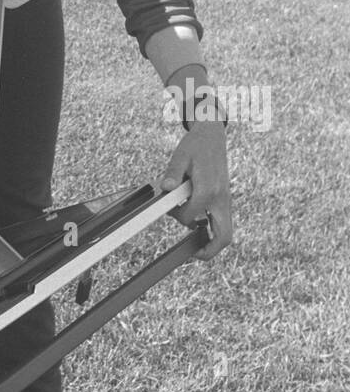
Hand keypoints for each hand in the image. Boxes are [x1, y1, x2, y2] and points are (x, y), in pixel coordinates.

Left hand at [160, 118, 231, 260]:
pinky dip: (212, 229)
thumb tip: (165, 188)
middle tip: (194, 254)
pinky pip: (222, 221)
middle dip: (210, 250)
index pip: (192, 215)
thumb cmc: (196, 146)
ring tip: (194, 243)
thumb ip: (173, 173)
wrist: (213, 137)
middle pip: (224, 235)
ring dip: (211, 239)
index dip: (177, 217)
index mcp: (209, 189)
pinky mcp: (224, 200)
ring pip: (226, 231)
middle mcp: (221, 198)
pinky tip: (198, 226)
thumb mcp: (180, 155)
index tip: (168, 209)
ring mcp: (225, 201)